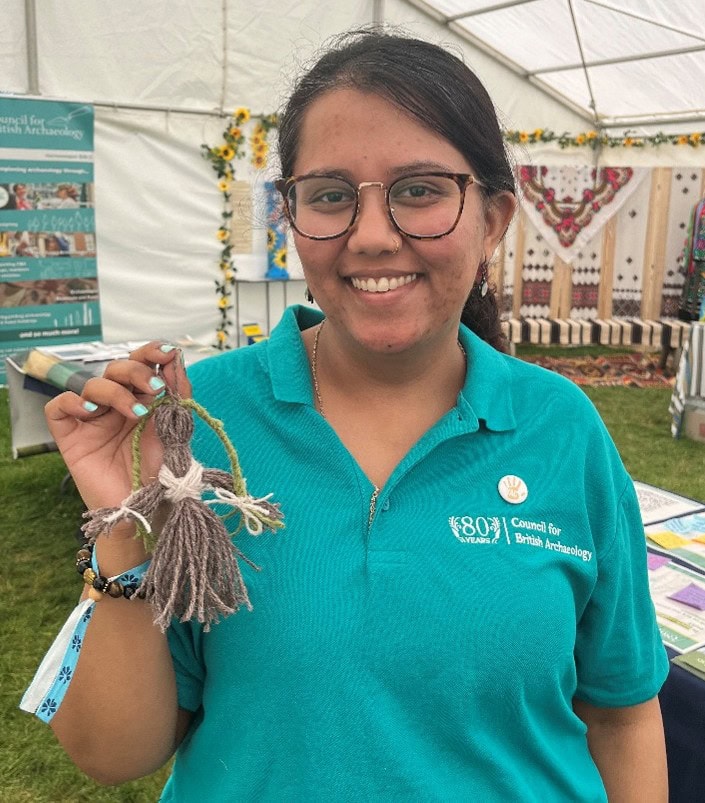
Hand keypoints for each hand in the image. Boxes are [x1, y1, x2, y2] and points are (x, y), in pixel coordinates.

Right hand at [45, 342, 191, 513]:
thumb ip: (177, 396)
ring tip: (136, 413)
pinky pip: (58, 408)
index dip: (150, 353)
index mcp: (142, 399)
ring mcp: (91, 420)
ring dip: (116, 392)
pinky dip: (72, 403)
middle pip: (116, 370)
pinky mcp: (70, 437)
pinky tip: (91, 413)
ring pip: (92, 386)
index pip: (140, 365)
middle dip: (137, 372)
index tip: (167, 352)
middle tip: (155, 389)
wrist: (144, 507)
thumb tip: (177, 360)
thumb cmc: (158, 471)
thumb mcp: (175, 430)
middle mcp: (115, 406)